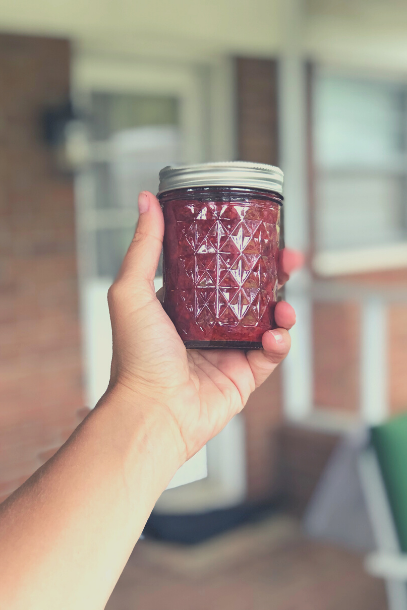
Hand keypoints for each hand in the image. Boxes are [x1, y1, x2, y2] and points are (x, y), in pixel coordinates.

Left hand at [107, 191, 302, 465]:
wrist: (152, 412)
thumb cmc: (136, 356)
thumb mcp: (132, 292)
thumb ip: (144, 247)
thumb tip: (146, 199)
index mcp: (185, 305)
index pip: (220, 270)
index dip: (242, 252)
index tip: (260, 235)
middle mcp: (208, 326)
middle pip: (251, 292)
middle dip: (274, 274)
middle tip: (290, 260)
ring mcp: (228, 351)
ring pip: (267, 321)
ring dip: (283, 308)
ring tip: (284, 305)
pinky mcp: (244, 377)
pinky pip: (271, 355)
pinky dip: (279, 343)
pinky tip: (275, 336)